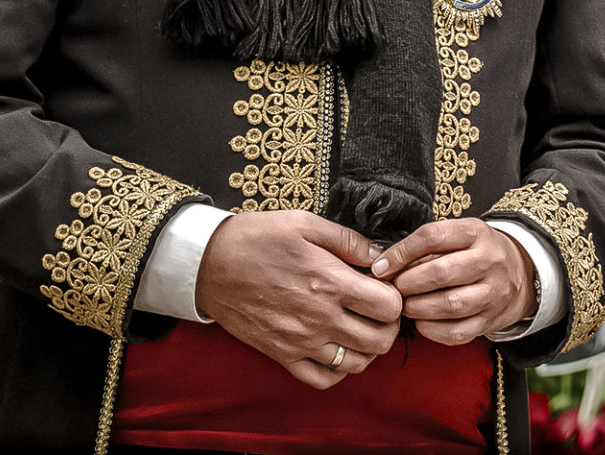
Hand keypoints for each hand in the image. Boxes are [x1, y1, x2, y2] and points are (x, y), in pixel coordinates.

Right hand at [196, 210, 401, 389]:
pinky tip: (337, 347)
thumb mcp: (306, 225)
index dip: (396, 296)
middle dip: (388, 325)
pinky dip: (338, 369)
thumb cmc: (259, 239)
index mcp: (330, 282)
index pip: (390, 307)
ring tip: (359, 326)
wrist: (208, 265)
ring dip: (366, 348)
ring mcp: (300, 342)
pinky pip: (322, 379)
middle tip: (378, 308)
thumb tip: (381, 257)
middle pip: (380, 340)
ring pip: (355, 364)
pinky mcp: (281, 355)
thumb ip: (350, 241)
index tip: (386, 286)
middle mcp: (319, 318)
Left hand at [373, 218, 535, 345]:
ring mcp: (494, 292)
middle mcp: (490, 260)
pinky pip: (456, 331)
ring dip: (417, 308)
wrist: (520, 273)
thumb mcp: (458, 236)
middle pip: (440, 272)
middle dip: (407, 283)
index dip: (400, 252)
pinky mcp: (491, 319)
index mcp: (477, 233)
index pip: (433, 236)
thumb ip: (425, 247)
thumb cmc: (475, 253)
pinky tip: (422, 321)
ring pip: (449, 304)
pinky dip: (431, 330)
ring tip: (406, 305)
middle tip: (395, 289)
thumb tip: (383, 267)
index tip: (381, 267)